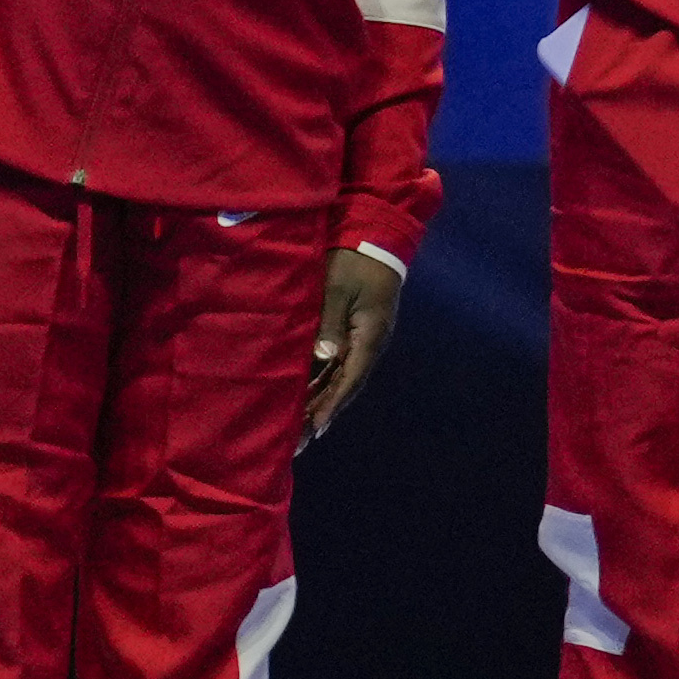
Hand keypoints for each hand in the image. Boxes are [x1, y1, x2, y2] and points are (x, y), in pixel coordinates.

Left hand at [304, 250, 401, 441]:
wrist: (376, 237)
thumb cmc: (353, 261)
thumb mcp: (336, 289)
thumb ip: (328, 323)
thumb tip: (324, 357)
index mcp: (370, 335)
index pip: (349, 379)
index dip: (331, 405)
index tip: (315, 428)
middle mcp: (371, 342)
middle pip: (346, 384)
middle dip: (324, 411)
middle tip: (301, 440)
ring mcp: (365, 337)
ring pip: (342, 376)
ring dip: (323, 400)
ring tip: (302, 426)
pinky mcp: (357, 330)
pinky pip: (340, 363)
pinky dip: (324, 382)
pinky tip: (309, 395)